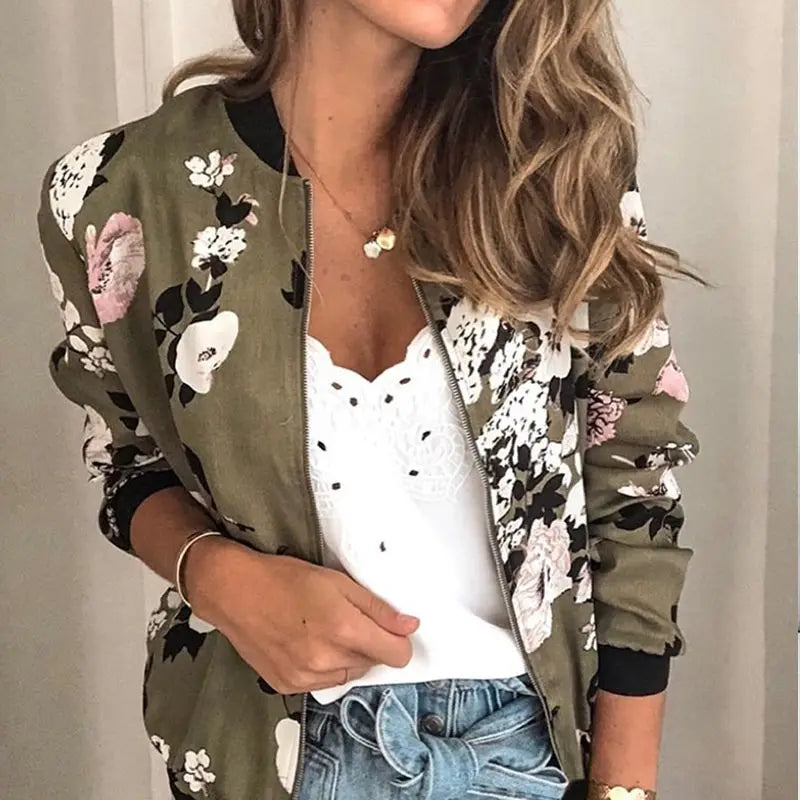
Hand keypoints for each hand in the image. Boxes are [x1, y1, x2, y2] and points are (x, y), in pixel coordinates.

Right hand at [184, 537, 419, 692]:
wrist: (235, 592)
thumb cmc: (285, 579)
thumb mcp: (339, 582)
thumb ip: (378, 608)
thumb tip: (410, 626)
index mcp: (344, 630)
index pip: (397, 655)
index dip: (399, 640)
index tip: (390, 629)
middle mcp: (327, 660)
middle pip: (373, 664)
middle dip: (369, 644)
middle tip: (346, 619)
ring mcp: (306, 677)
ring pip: (349, 674)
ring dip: (346, 657)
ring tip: (323, 629)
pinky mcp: (288, 686)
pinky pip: (323, 682)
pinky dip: (323, 666)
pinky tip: (306, 643)